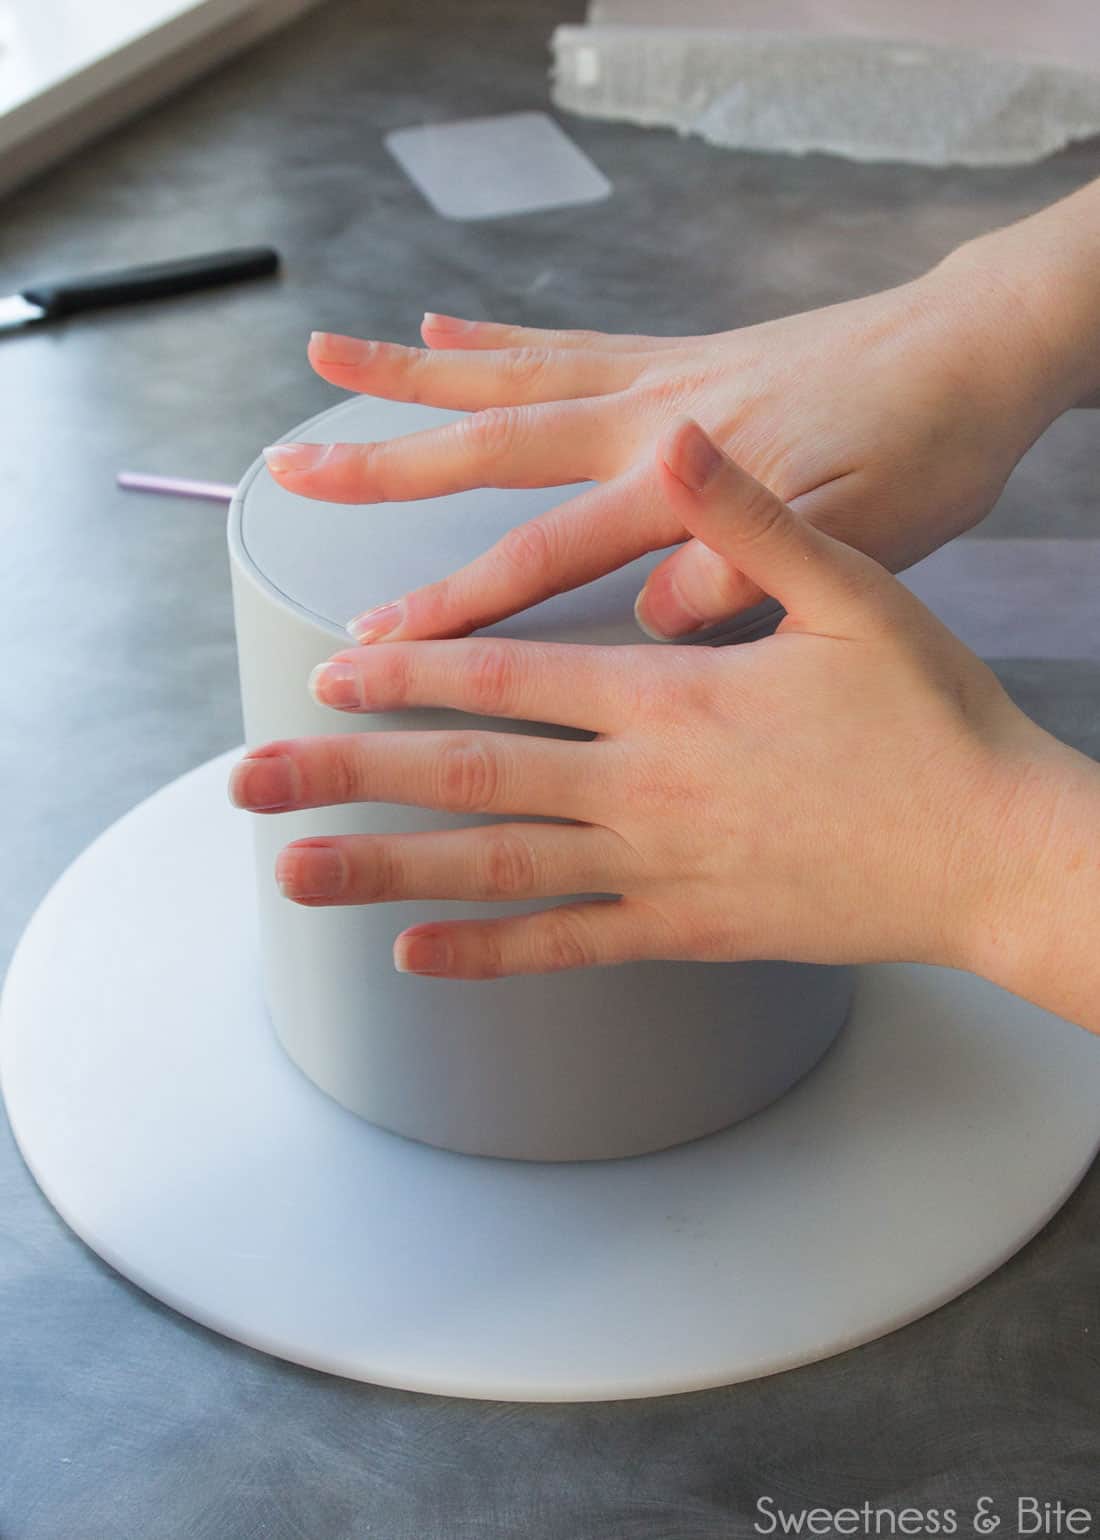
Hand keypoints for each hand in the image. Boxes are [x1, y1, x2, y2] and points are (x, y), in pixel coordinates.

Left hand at [232, 419, 1043, 984]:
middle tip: (250, 782)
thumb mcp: (854, 594)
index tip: (328, 669)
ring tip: (295, 877)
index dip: (408, 670)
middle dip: (349, 774)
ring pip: (497, 868)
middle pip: (468, 777)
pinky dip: (490, 950)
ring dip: (386, 870)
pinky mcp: (688, 932)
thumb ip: (748, 522)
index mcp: (672, 697)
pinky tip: (418, 955)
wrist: (995, 851)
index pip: (508, 679)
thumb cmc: (933, 722)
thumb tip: (672, 443)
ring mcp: (660, 870)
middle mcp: (644, 788)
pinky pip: (570, 945)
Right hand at [263, 258, 1056, 643]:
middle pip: (494, 449)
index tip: (378, 638)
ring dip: (415, 378)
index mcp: (683, 484)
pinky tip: (445, 327)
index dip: (457, 604)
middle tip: (295, 472)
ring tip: (331, 362)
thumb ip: (747, 583)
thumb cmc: (924, 449)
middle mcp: (648, 421)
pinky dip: (498, 338)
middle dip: (388, 468)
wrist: (973, 349)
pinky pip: (567, 342)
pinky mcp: (676, 357)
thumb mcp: (860, 546)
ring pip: (512, 380)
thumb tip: (651, 626)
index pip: (546, 555)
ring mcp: (655, 380)